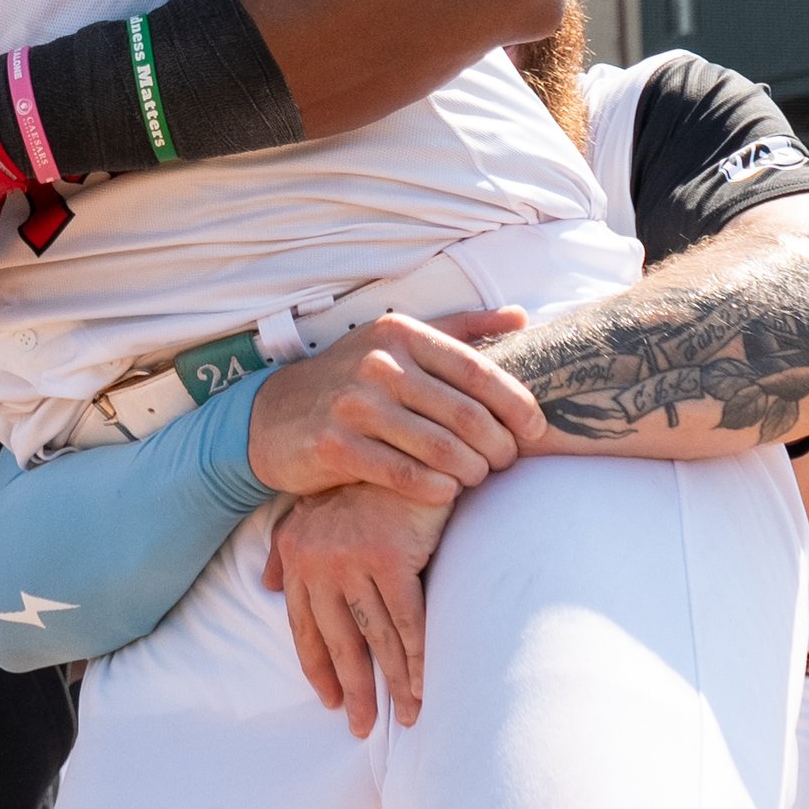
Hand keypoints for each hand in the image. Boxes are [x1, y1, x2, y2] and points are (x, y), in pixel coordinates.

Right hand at [247, 310, 540, 504]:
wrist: (272, 415)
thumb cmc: (350, 381)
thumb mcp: (397, 343)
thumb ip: (459, 329)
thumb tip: (520, 317)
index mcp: (400, 334)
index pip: (477, 370)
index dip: (516, 405)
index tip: (536, 430)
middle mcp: (377, 363)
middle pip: (465, 414)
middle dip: (499, 446)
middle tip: (506, 463)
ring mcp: (353, 404)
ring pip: (440, 448)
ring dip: (471, 471)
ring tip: (477, 478)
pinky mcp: (334, 444)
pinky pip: (404, 474)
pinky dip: (436, 488)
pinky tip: (446, 491)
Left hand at [263, 488, 452, 736]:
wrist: (406, 447)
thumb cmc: (365, 482)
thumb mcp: (315, 509)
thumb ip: (288, 549)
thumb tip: (267, 586)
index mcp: (297, 554)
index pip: (305, 628)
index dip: (319, 668)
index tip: (330, 701)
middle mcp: (317, 560)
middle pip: (337, 642)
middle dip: (353, 689)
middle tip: (361, 728)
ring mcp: (351, 560)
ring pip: (374, 638)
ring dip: (392, 683)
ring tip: (406, 718)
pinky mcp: (389, 559)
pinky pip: (406, 622)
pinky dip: (417, 658)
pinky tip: (423, 686)